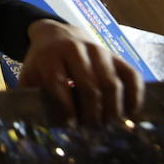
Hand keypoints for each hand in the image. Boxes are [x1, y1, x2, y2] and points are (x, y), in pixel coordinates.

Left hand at [19, 19, 144, 125]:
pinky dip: (134, 97)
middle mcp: (76, 50)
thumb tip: (38, 124)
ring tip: (106, 126)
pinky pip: (132, 76)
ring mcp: (99, 50)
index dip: (66, 109)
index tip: (70, 126)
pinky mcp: (116, 55)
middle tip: (91, 130)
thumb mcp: (29, 75)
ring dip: (112, 111)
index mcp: (49, 55)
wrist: (57, 33)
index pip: (60, 84)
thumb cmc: (42, 62)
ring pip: (111, 84)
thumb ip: (30, 97)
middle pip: (90, 87)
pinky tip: (129, 113)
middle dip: (92, 115)